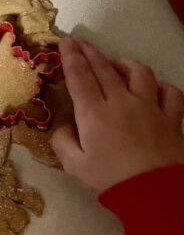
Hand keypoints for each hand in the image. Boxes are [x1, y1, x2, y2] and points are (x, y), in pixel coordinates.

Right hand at [52, 37, 183, 193]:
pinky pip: (170, 92)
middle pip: (104, 68)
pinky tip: (153, 88)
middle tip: (80, 42)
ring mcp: (150, 107)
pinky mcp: (172, 118)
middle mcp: (122, 102)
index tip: (65, 42)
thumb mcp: (74, 164)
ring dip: (124, 63)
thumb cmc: (110, 179)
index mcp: (94, 112)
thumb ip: (62, 140)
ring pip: (139, 72)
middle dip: (89, 51)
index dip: (70, 56)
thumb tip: (63, 124)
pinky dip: (160, 86)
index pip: (79, 75)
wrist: (155, 192)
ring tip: (116, 64)